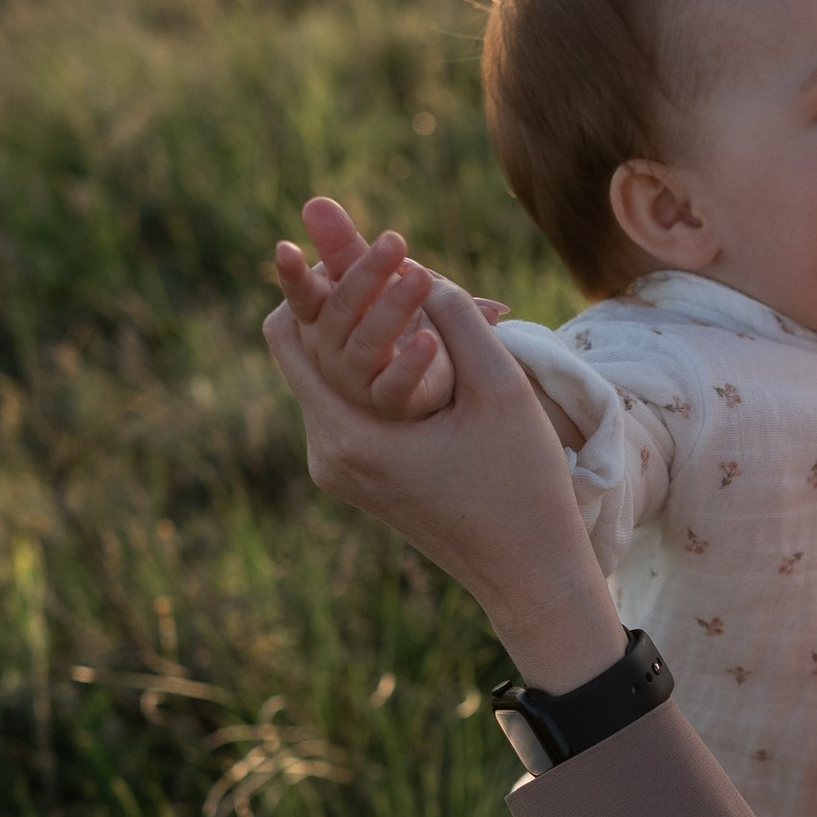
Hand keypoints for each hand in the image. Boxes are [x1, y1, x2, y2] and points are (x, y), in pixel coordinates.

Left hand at [263, 268, 622, 691]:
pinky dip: (373, 365)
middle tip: (372, 251)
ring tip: (403, 288)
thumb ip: (456, 317)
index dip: (306, 280)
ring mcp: (342, 470)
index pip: (286, 335)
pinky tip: (417, 338)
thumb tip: (414, 266)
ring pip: (327, 376)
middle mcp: (328, 456)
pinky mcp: (362, 477)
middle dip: (334, 300)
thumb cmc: (521, 486)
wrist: (530, 574)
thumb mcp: (500, 388)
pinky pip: (349, 403)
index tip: (338, 241)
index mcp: (347, 436)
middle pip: (302, 352)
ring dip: (359, 331)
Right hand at [273, 199, 452, 418]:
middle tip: (395, 239)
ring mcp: (355, 378)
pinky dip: (412, 362)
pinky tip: (430, 339)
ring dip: (395, 308)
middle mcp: (328, 348)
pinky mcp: (388, 400)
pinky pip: (396, 384)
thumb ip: (342, 247)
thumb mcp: (365, 279)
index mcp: (318, 316)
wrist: (419, 369)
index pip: (301, 294)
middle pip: (341, 310)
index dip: (292, 274)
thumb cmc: (383, 316)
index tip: (285, 247)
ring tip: (423, 278)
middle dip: (367, 273)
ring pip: (368, 343)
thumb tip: (314, 203)